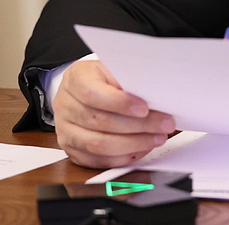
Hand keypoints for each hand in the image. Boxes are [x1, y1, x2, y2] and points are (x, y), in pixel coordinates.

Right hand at [52, 59, 175, 167]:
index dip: (120, 103)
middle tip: (163, 124)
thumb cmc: (104, 79)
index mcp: (75, 79)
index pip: (92, 94)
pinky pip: (97, 160)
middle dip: (137, 126)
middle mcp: (65, 105)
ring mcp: (65, 130)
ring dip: (133, 144)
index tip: (145, 108)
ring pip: (98, 145)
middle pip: (99, 121)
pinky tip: (141, 149)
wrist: (83, 90)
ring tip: (156, 138)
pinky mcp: (72, 150)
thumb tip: (156, 97)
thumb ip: (129, 81)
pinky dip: (123, 157)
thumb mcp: (115, 69)